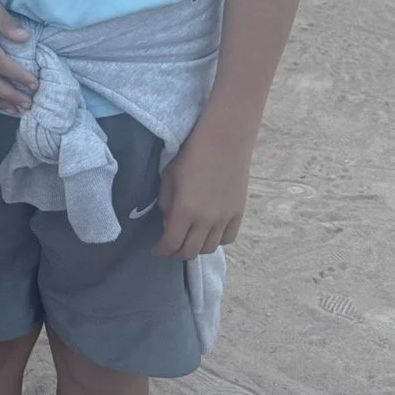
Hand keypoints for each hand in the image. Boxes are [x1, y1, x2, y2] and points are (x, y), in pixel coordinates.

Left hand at [154, 120, 251, 259]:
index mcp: (185, 210)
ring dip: (196, 248)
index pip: (171, 243)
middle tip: (170, 247)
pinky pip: (227, 239)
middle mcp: (206, 220)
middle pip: (190, 251)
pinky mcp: (238, 214)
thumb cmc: (191, 155)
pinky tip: (208, 233)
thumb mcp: (169, 178)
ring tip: (188, 239)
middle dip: (176, 252)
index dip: (161, 250)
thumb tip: (169, 224)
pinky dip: (215, 241)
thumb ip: (166, 204)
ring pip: (209, 248)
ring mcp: (224, 219)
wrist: (224, 142)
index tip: (155, 250)